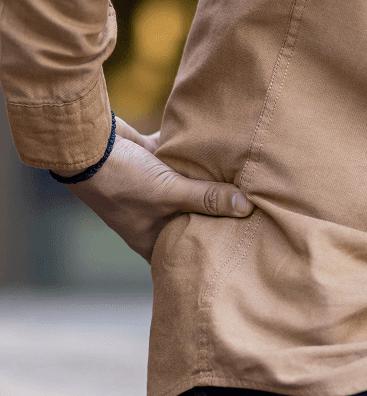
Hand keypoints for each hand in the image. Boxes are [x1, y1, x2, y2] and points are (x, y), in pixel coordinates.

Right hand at [56, 117, 253, 262]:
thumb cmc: (121, 181)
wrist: (85, 142)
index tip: (240, 248)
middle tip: (252, 217)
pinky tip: (223, 152)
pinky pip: (180, 158)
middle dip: (218, 215)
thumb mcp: (170, 194)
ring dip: (210, 182)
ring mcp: (152, 188)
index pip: (185, 253)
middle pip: (193, 218)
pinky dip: (196, 155)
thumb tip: (247, 208)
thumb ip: (208, 199)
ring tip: (247, 185)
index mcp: (150, 238)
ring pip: (189, 188)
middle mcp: (151, 216)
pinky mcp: (151, 160)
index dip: (210, 252)